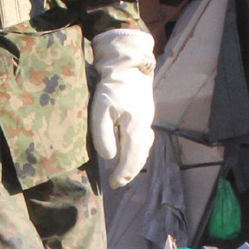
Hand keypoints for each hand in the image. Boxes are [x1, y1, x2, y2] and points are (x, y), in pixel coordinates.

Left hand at [89, 27, 154, 189]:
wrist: (129, 65)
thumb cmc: (113, 87)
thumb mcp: (101, 110)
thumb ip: (103, 136)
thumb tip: (110, 156)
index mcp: (136, 130)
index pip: (131, 160)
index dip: (122, 175)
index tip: (113, 184)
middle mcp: (145, 128)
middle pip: (140, 157)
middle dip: (129, 171)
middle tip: (118, 181)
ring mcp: (147, 120)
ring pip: (144, 148)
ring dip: (135, 162)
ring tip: (124, 170)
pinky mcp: (145, 113)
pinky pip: (145, 138)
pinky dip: (139, 149)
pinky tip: (132, 149)